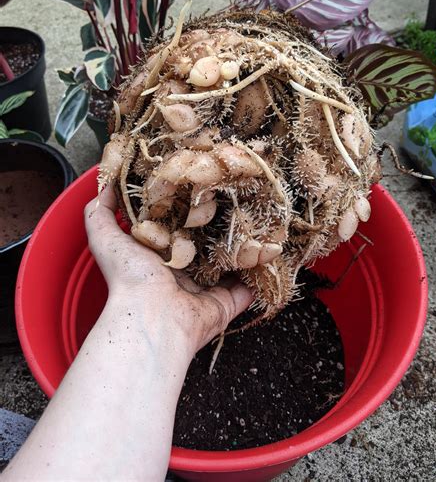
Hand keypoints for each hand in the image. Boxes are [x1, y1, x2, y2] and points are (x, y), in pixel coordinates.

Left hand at [84, 186, 252, 357]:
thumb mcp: (106, 238)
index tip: (199, 184)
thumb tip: (106, 185)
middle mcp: (182, 273)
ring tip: (257, 220)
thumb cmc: (129, 277)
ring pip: (228, 264)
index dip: (184, 208)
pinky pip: (248, 288)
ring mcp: (206, 289)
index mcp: (157, 257)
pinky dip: (259, 274)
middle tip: (234, 199)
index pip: (174, 228)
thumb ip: (100, 213)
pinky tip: (270, 252)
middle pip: (204, 245)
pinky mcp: (226, 303)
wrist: (153, 316)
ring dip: (241, 248)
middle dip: (218, 226)